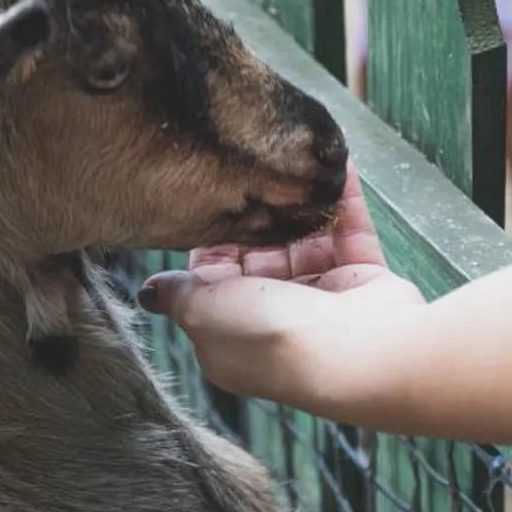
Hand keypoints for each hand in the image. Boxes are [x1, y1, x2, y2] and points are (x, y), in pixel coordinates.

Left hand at [139, 167, 425, 411]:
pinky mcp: (363, 282)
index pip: (215, 282)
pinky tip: (338, 167)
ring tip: (294, 161)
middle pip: (261, 259)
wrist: (357, 349)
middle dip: (260, 219)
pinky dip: (344, 201)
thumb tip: (148, 292)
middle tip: (252, 172)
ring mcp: (323, 302)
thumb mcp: (203, 311)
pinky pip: (350, 232)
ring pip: (306, 243)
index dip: (213, 243)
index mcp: (233, 336)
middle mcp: (277, 320)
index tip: (210, 204)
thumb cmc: (271, 333)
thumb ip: (177, 294)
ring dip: (301, 206)